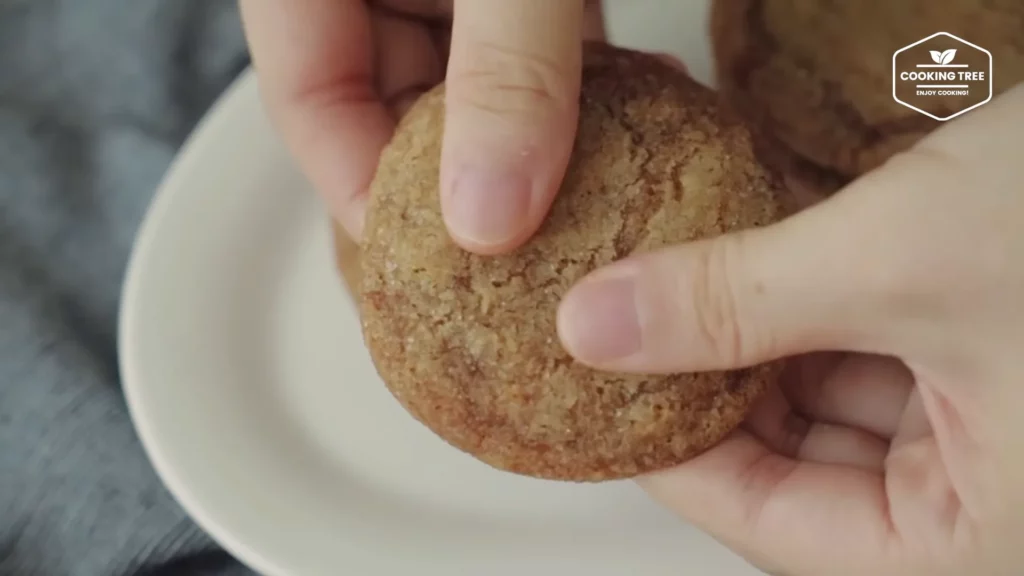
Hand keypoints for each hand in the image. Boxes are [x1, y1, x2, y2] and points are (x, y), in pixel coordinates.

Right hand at [239, 0, 604, 253]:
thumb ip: (503, 68)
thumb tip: (488, 220)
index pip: (308, 105)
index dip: (367, 196)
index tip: (443, 266)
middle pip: (391, 107)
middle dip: (468, 177)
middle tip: (538, 245)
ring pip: (469, 82)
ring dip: (538, 132)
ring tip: (611, 186)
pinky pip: (529, 42)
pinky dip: (579, 78)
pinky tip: (641, 106)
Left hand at [557, 84, 1023, 574]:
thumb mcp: (899, 260)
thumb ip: (734, 301)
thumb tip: (594, 326)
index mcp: (982, 538)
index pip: (776, 526)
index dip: (673, 459)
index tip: (596, 396)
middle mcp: (993, 498)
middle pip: (801, 467)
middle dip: (710, 391)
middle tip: (623, 330)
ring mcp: (998, 426)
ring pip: (835, 403)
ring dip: (756, 342)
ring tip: (675, 287)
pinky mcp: (997, 351)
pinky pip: (879, 350)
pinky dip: (814, 308)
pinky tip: (757, 262)